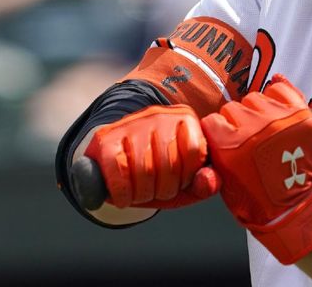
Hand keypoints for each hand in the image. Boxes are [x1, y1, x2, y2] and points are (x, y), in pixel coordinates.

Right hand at [84, 104, 219, 208]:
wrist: (121, 160)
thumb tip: (206, 180)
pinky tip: (124, 197)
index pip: (195, 151)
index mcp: (185, 119)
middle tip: (157, 192)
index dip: (187, 177)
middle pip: (169, 163)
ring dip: (143, 194)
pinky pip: (117, 170)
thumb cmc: (161, 171)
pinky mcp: (105, 137)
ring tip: (141, 194)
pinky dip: (122, 192)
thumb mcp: (188, 180)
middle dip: (164, 190)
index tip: (178, 183)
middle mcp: (159, 115)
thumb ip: (206, 182)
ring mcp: (131, 123)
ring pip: (144, 169)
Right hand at [201, 75, 311, 263]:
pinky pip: (282, 90)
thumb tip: (209, 126)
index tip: (225, 138)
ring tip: (264, 129)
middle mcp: (254, 127)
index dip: (218, 130)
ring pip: (256, 97)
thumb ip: (212, 153)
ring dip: (257, 111)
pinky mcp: (300, 115)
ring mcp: (279, 119)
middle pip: (234, 107)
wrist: (288, 206)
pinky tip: (277, 107)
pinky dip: (278, 95)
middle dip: (237, 122)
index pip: (213, 120)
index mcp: (230, 144)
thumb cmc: (254, 196)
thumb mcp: (221, 180)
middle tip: (248, 138)